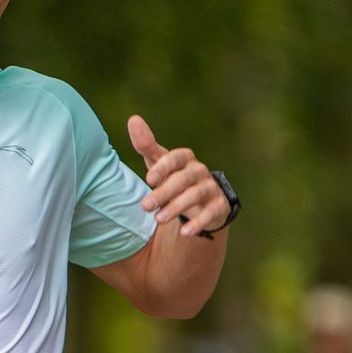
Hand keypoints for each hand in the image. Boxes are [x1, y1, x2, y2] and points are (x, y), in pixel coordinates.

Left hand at [129, 114, 230, 237]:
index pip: (177, 158)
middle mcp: (199, 171)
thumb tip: (133, 119)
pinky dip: (198, 223)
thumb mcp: (158, 163)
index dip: (164, 167)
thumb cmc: (173, 178)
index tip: (149, 178)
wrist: (200, 202)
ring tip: (159, 219)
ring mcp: (210, 189)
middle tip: (145, 206)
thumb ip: (146, 145)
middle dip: (164, 192)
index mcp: (185, 159)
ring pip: (195, 196)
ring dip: (177, 207)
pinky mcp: (218, 207)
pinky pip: (211, 214)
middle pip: (183, 179)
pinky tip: (185, 233)